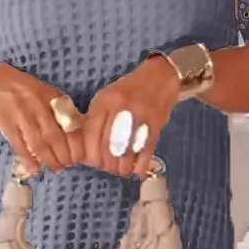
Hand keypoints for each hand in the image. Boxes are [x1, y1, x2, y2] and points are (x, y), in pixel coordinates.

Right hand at [0, 63, 81, 176]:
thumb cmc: (21, 89)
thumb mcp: (43, 91)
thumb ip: (58, 107)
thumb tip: (76, 128)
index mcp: (50, 96)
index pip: (68, 122)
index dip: (75, 142)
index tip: (80, 155)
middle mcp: (38, 105)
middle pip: (55, 136)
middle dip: (64, 155)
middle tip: (69, 165)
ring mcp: (21, 115)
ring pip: (39, 143)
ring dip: (49, 160)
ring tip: (57, 169)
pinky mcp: (7, 123)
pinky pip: (20, 145)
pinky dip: (28, 160)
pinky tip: (36, 170)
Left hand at [79, 56, 181, 178]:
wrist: (161, 77)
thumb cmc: (130, 89)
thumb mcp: (107, 97)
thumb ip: (96, 118)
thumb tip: (88, 146)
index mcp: (105, 101)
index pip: (91, 135)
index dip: (90, 154)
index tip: (92, 161)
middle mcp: (121, 108)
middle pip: (107, 147)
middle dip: (105, 164)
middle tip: (107, 168)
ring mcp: (140, 117)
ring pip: (125, 153)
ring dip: (121, 168)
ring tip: (120, 171)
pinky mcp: (155, 126)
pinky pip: (145, 153)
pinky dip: (139, 167)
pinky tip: (135, 172)